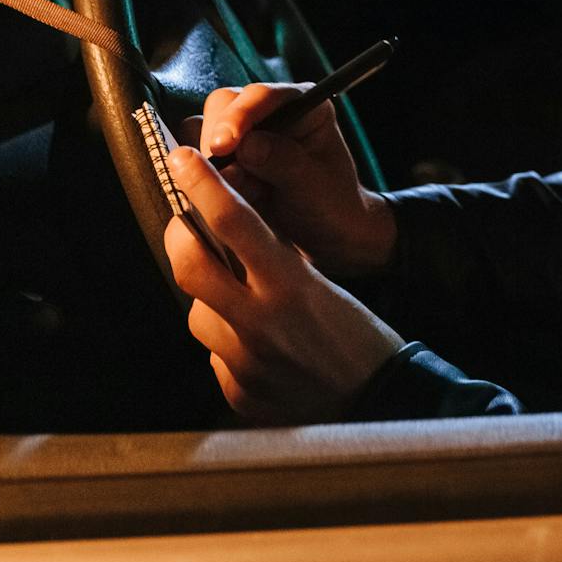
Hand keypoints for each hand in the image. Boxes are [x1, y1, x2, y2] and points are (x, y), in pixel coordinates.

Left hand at [164, 145, 404, 423]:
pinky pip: (217, 357)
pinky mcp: (238, 393)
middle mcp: (259, 324)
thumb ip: (275, 264)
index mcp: (290, 287)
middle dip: (180, 238)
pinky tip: (262, 349)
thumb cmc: (359, 336)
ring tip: (244, 303)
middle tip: (185, 225)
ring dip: (211, 301)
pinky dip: (231, 346)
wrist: (382, 401)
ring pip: (199, 315)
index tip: (183, 160)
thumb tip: (232, 238)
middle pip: (189, 265)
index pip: (233, 222)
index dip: (202, 185)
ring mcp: (244, 363)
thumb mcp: (323, 285)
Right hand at [189, 82, 396, 277]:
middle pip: (223, 106)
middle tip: (226, 178)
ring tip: (241, 194)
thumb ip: (284, 161)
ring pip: (202, 130)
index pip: (262, 95)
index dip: (240, 115)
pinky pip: (195, 157)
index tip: (224, 144)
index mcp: (302, 104)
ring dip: (209, 163)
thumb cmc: (332, 204)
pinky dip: (200, 177)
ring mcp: (242, 133)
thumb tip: (245, 146)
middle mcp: (267, 111)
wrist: (327, 234)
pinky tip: (223, 198)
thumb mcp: (315, 186)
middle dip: (217, 140)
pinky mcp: (223, 157)